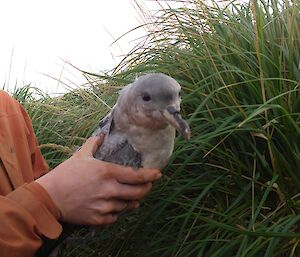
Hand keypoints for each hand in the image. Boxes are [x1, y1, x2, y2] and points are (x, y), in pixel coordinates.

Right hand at [36, 135, 160, 225]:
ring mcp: (105, 205)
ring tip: (133, 196)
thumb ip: (94, 143)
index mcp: (107, 172)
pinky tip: (115, 206)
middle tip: (148, 185)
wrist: (49, 198)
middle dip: (146, 189)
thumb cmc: (66, 175)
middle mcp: (109, 190)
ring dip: (133, 200)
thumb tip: (102, 134)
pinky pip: (115, 217)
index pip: (136, 175)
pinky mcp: (98, 218)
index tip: (158, 174)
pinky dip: (118, 211)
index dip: (150, 175)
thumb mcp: (81, 155)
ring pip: (128, 205)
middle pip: (138, 192)